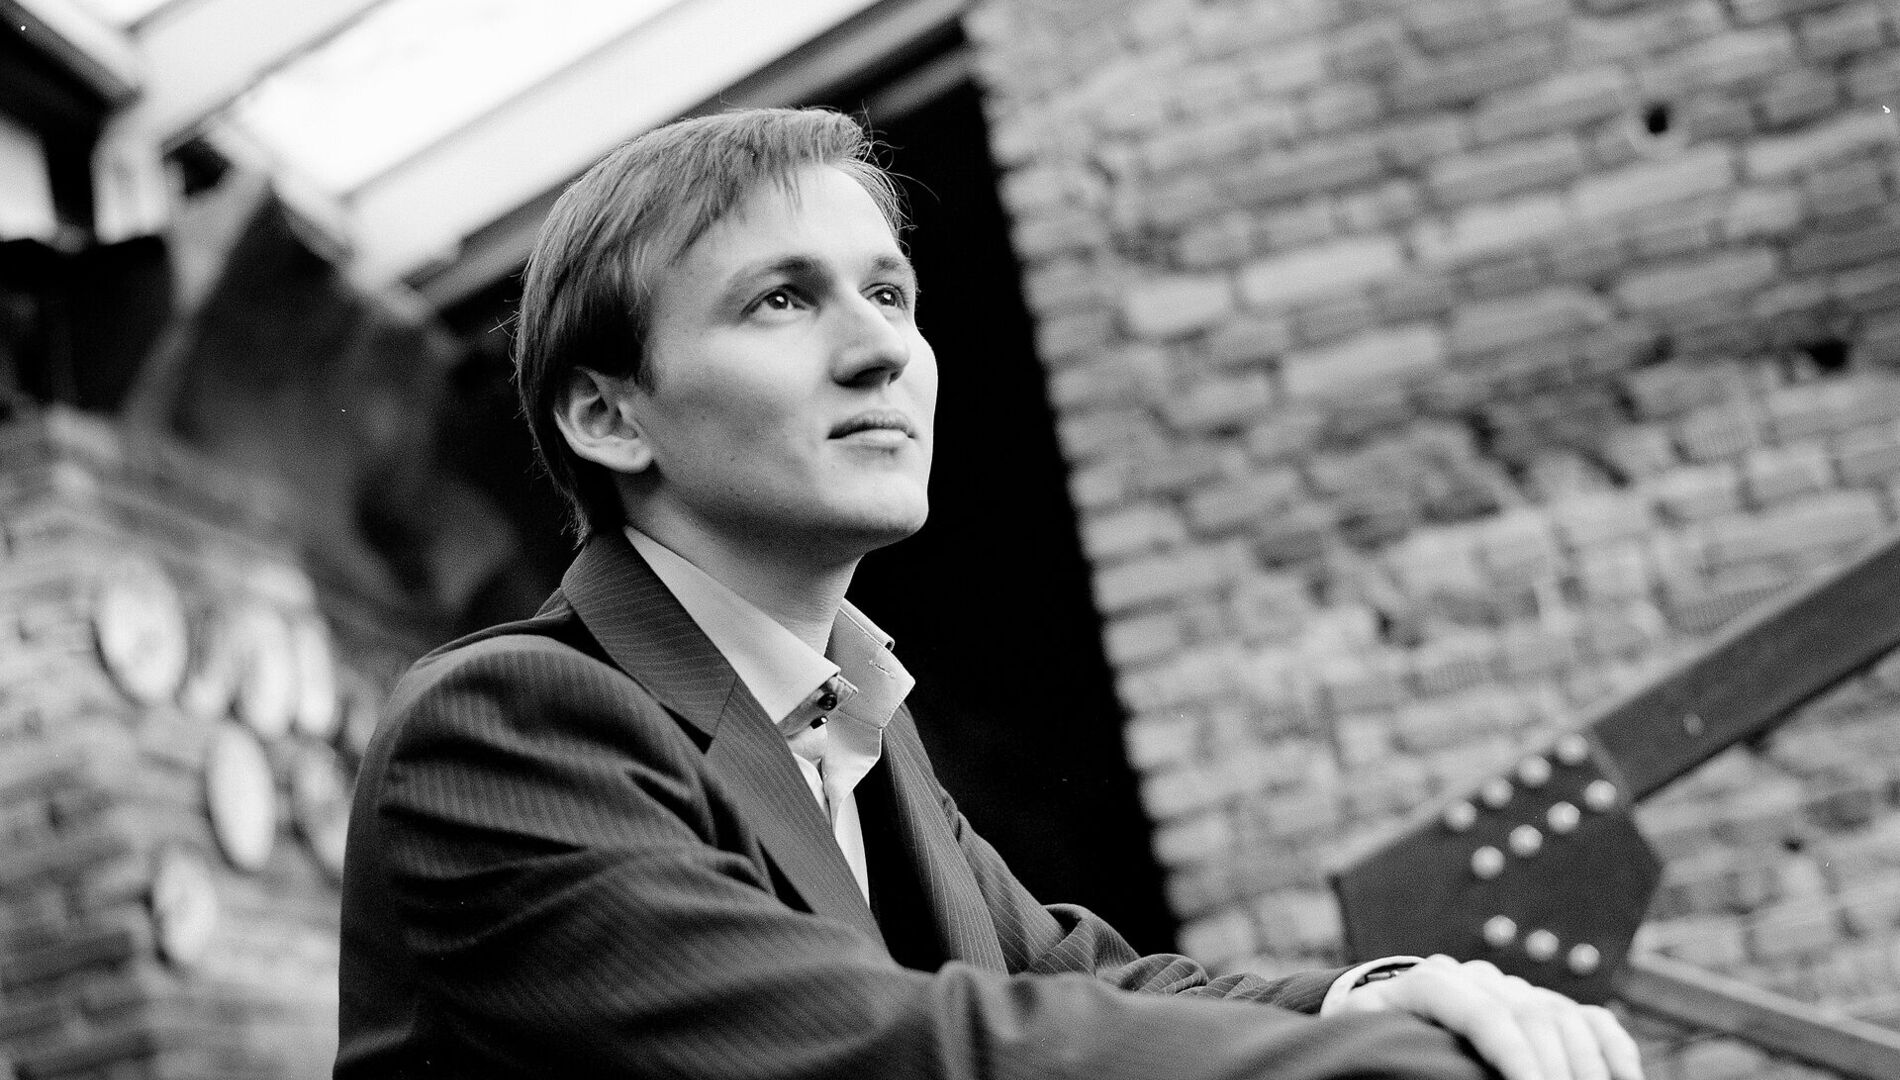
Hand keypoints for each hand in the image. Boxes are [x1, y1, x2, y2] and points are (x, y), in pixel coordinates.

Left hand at [1334, 955, 1642, 1079]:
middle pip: (1531, 1017)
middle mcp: (1474, 977)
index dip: (1516, 1058)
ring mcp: (1512, 988)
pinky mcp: (1540, 1003)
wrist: (1383, 1014)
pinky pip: (1589, 1019)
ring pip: (1565, 1018)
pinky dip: (1613, 1050)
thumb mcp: (1370, 1043)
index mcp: (1427, 985)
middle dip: (1557, 1072)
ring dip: (1588, 1069)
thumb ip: (1400, 1055)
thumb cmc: (1371, 1041)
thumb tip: (1435, 1070)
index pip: (1484, 1015)